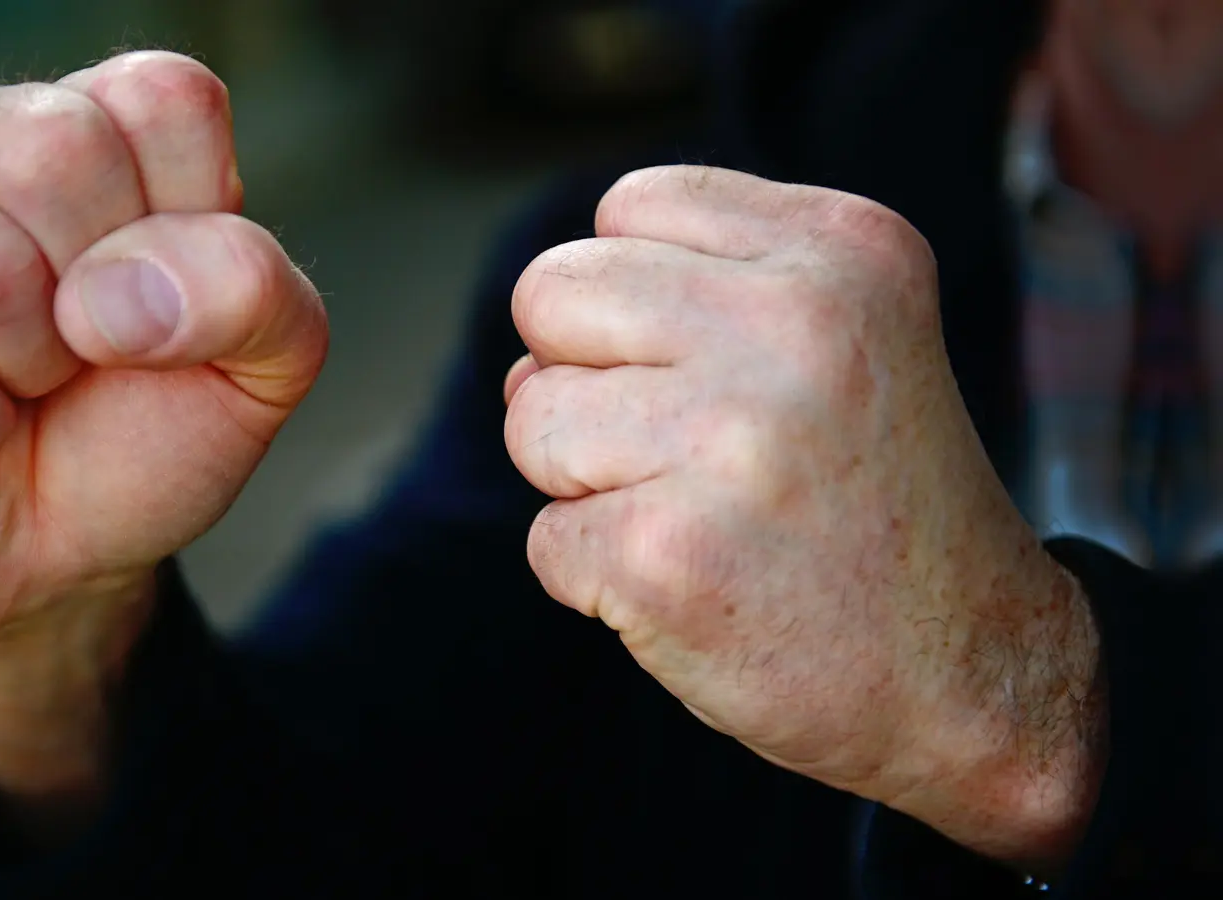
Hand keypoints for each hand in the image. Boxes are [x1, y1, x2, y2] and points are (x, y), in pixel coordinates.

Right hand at [0, 52, 325, 805]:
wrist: (58, 554)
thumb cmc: (147, 433)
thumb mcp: (261, 366)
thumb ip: (253, 291)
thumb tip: (111, 290)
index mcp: (102, 119)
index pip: (162, 101)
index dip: (187, 228)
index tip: (169, 299)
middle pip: (55, 156)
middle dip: (100, 305)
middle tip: (85, 349)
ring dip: (26, 374)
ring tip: (19, 384)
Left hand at [503, 167, 1104, 868]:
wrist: (974, 672)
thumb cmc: (874, 499)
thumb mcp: (840, 336)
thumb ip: (691, 297)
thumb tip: (523, 361)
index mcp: (840, 247)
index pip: (627, 206)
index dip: (636, 301)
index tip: (717, 374)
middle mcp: (791, 323)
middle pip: (551, 293)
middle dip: (582, 377)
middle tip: (684, 451)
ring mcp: (726, 439)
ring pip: (532, 417)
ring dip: (583, 483)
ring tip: (697, 517)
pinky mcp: (665, 552)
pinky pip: (546, 539)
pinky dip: (595, 578)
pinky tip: (695, 587)